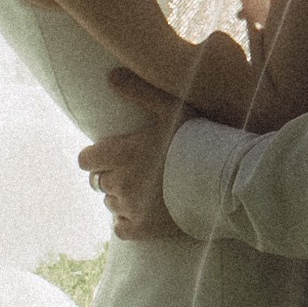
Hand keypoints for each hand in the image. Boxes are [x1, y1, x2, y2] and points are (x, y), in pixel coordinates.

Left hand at [79, 70, 187, 238]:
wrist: (222, 180)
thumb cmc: (198, 139)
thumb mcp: (172, 107)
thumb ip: (140, 92)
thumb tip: (111, 77)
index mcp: (121, 153)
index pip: (85, 160)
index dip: (96, 157)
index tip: (111, 154)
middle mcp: (120, 182)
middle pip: (98, 182)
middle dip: (110, 175)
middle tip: (133, 170)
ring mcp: (131, 207)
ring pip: (110, 204)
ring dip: (121, 197)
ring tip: (144, 190)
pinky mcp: (144, 229)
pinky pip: (120, 229)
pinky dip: (126, 222)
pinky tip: (141, 213)